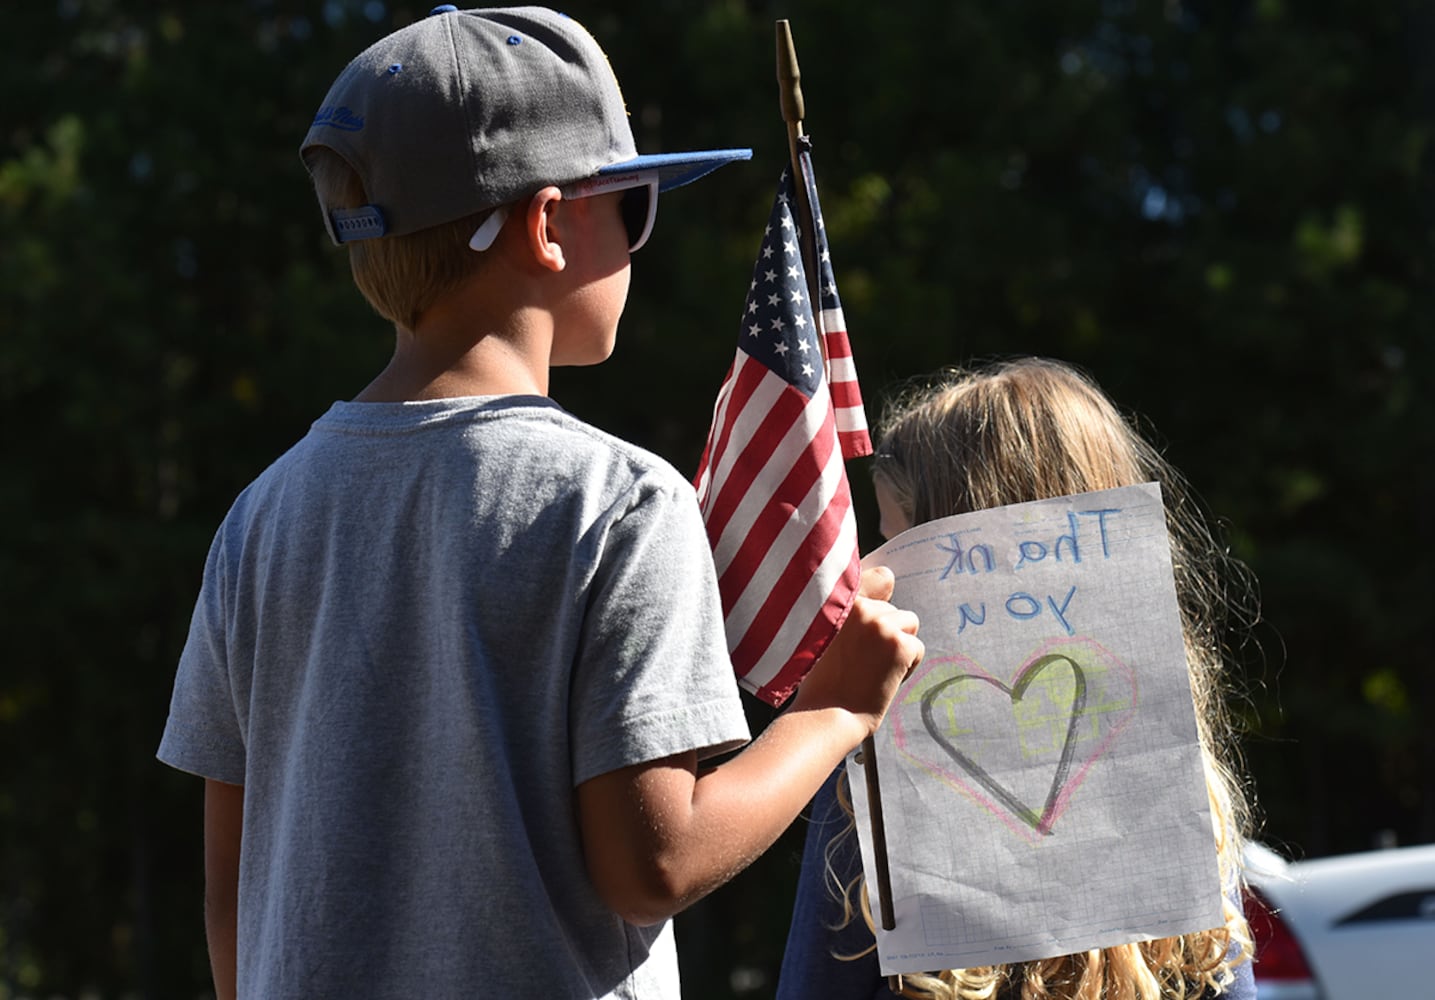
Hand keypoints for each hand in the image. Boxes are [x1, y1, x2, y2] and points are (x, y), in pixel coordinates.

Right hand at [791, 565, 923, 735]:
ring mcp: (879, 624)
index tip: (877, 611)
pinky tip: (882, 679)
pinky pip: (917, 648)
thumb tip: (887, 577)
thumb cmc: (821, 681)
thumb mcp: (822, 632)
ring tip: (871, 669)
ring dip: (898, 647)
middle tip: (861, 662)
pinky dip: (907, 666)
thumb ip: (848, 607)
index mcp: (836, 599)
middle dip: (885, 634)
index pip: (880, 578)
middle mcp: (859, 605)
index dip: (882, 594)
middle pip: (894, 609)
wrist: (824, 716)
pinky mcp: (899, 645)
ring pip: (909, 624)